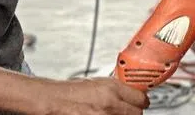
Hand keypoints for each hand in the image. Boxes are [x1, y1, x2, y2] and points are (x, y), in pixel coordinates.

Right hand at [30, 78, 148, 114]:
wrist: (52, 100)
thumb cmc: (69, 91)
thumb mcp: (96, 82)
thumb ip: (115, 88)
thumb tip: (130, 92)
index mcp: (111, 89)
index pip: (141, 99)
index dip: (141, 101)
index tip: (140, 102)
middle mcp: (110, 104)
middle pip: (137, 114)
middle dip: (133, 112)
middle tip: (126, 110)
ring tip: (110, 112)